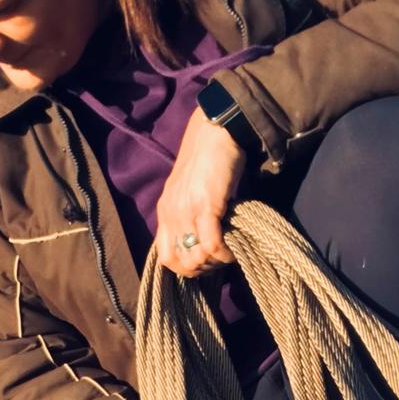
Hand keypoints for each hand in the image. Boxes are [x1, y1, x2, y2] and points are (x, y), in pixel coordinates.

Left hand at [154, 108, 244, 277]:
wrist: (216, 131)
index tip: (205, 262)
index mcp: (165, 211)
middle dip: (202, 269)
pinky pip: (211, 245)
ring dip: (215, 262)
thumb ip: (191, 215)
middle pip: (179, 262)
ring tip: (228, 252)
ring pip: (195, 258)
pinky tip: (233, 249)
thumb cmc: (209, 159)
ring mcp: (186, 211)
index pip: (164, 256)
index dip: (185, 268)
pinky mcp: (205, 206)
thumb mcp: (191, 191)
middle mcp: (170, 214)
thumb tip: (207, 242)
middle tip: (220, 259)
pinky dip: (224, 254)